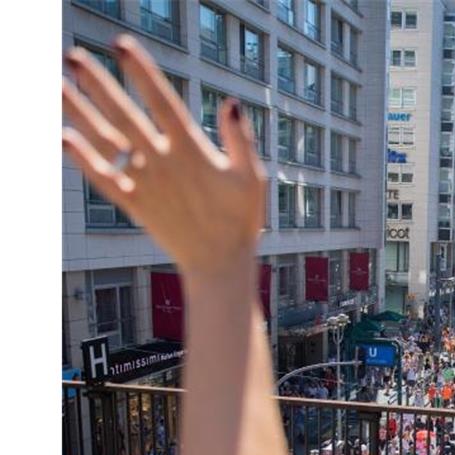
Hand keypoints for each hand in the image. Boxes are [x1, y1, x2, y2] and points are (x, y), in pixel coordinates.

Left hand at [63, 36, 264, 280]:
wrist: (220, 263)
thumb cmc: (240, 219)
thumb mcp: (252, 177)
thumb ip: (241, 140)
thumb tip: (231, 103)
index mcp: (192, 151)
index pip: (163, 102)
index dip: (143, 73)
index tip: (123, 46)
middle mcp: (163, 163)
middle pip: (124, 115)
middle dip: (98, 85)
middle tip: (73, 56)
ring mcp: (145, 183)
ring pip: (106, 141)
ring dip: (80, 112)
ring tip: (58, 85)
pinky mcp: (135, 204)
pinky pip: (104, 178)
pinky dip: (83, 159)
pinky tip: (65, 137)